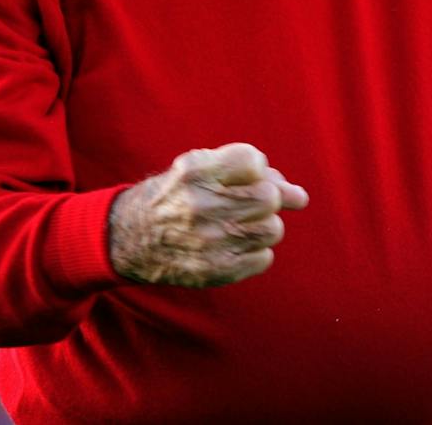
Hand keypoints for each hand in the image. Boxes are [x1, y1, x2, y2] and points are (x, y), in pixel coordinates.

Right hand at [108, 142, 308, 287]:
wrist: (129, 238)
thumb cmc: (178, 195)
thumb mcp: (201, 167)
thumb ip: (254, 172)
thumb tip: (301, 198)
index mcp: (194, 172)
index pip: (255, 160)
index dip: (256, 169)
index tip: (241, 176)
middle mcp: (199, 206)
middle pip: (270, 197)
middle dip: (265, 197)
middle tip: (244, 203)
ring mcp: (207, 242)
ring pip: (273, 229)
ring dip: (262, 226)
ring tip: (238, 224)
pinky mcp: (213, 271)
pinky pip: (264, 258)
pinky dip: (255, 252)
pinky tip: (232, 245)